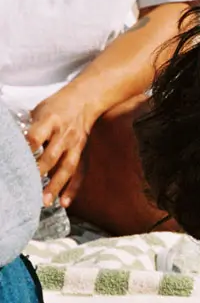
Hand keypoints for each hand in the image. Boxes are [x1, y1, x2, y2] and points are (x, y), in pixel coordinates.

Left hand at [26, 87, 98, 206]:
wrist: (85, 100)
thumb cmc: (57, 106)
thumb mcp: (39, 111)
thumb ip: (27, 129)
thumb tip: (10, 147)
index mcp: (50, 120)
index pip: (37, 136)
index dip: (27, 148)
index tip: (17, 159)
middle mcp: (64, 134)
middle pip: (52, 155)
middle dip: (39, 172)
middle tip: (27, 188)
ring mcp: (75, 145)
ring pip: (66, 167)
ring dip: (56, 185)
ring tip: (45, 201)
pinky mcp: (82, 152)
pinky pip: (80, 172)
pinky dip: (73, 188)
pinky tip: (64, 202)